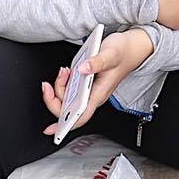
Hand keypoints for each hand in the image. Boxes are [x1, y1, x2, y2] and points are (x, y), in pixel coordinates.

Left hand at [39, 29, 154, 134]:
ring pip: (66, 98)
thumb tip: (83, 69)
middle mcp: (93, 96)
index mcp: (99, 94)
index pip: (80, 116)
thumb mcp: (111, 54)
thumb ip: (97, 62)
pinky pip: (69, 89)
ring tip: (64, 71)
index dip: (64, 126)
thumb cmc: (123, 53)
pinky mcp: (86, 84)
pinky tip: (66, 72)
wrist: (131, 48)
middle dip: (53, 99)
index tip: (51, 130)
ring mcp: (89, 91)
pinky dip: (63, 81)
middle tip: (48, 86)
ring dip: (59, 86)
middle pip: (67, 109)